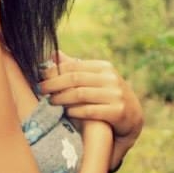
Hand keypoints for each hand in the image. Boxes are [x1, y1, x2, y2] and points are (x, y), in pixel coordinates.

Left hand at [39, 50, 142, 171]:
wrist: (133, 118)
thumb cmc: (108, 97)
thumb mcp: (97, 79)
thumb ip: (78, 68)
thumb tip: (55, 54)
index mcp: (104, 67)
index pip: (74, 66)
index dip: (55, 71)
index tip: (40, 77)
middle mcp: (111, 78)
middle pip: (74, 78)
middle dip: (54, 84)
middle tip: (40, 90)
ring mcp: (115, 95)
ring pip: (80, 94)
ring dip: (61, 98)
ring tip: (50, 102)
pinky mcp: (118, 111)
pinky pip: (90, 110)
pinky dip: (75, 111)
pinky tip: (66, 113)